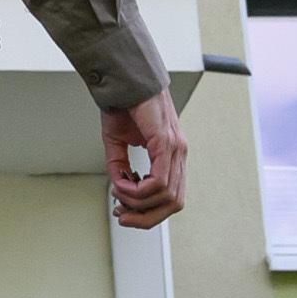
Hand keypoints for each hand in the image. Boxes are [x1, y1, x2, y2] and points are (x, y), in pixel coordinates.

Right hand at [103, 91, 189, 231]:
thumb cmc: (124, 105)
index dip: (150, 212)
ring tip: (117, 192)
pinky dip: (137, 191)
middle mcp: (179, 153)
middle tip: (122, 215)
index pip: (172, 197)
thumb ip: (121, 167)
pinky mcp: (166, 143)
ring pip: (166, 196)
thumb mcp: (119, 142)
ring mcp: (176, 148)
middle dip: (146, 218)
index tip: (124, 211)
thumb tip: (120, 190)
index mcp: (172, 154)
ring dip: (137, 202)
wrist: (124, 80)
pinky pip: (158, 181)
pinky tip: (122, 184)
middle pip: (174, 204)